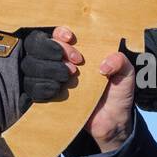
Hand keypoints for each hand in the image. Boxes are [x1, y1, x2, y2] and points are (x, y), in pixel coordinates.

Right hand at [21, 26, 134, 151]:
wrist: (113, 122)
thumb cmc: (117, 93)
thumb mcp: (126, 74)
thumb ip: (120, 61)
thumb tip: (104, 65)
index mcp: (76, 52)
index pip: (56, 35)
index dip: (58, 34)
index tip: (71, 38)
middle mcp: (58, 63)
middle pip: (37, 46)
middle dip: (54, 50)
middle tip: (76, 63)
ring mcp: (49, 80)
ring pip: (30, 65)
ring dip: (47, 68)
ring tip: (67, 78)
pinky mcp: (45, 98)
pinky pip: (31, 89)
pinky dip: (42, 86)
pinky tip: (56, 90)